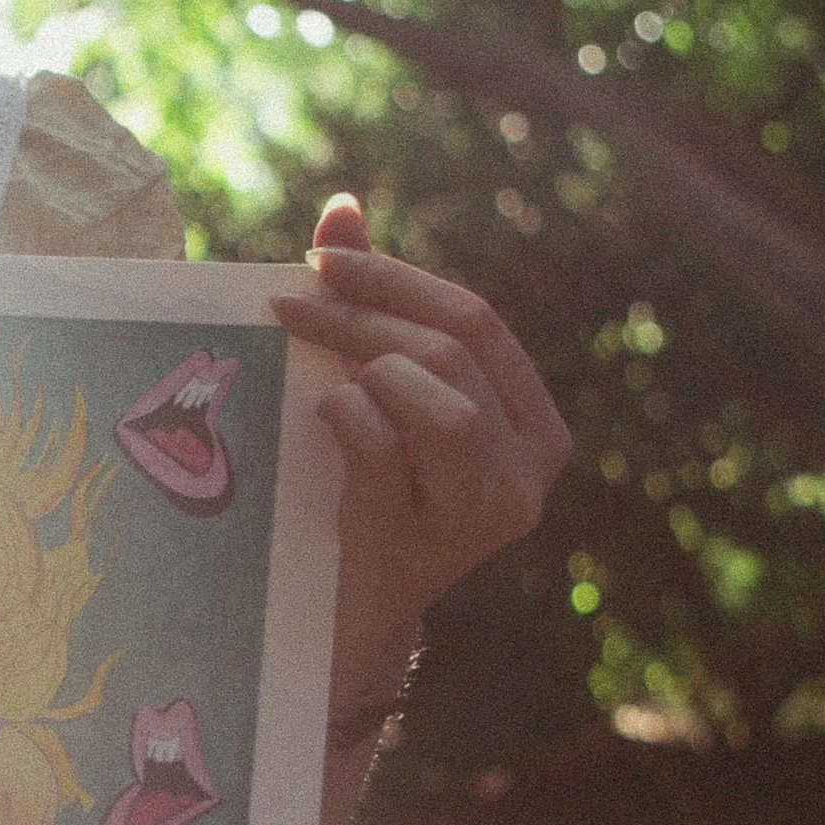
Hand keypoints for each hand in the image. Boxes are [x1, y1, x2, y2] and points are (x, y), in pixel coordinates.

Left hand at [274, 197, 569, 730]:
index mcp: (535, 422)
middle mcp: (532, 468)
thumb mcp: (374, 397)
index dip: (398, 278)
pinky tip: (323, 420)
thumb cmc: (361, 497)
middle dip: (365, 311)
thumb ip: (369, 306)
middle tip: (289, 299)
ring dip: (365, 367)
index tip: (319, 258)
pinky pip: (391, 449)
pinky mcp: (437, 545)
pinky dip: (349, 418)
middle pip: (455, 351)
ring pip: (443, 401)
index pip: (479, 321)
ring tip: (316, 373)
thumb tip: (341, 207)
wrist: (345, 616)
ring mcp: (491, 512)